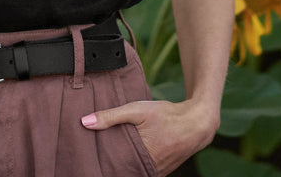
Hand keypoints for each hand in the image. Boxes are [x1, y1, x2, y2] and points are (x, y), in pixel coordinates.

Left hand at [81, 99, 218, 175]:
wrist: (195, 124)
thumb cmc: (165, 115)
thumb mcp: (136, 110)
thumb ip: (110, 116)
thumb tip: (84, 122)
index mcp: (140, 157)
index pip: (113, 165)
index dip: (101, 160)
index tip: (90, 155)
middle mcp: (147, 169)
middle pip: (121, 168)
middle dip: (110, 161)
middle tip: (97, 152)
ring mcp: (155, 171)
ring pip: (131, 169)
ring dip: (121, 161)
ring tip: (108, 152)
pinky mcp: (160, 170)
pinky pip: (141, 168)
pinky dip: (133, 161)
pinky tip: (125, 152)